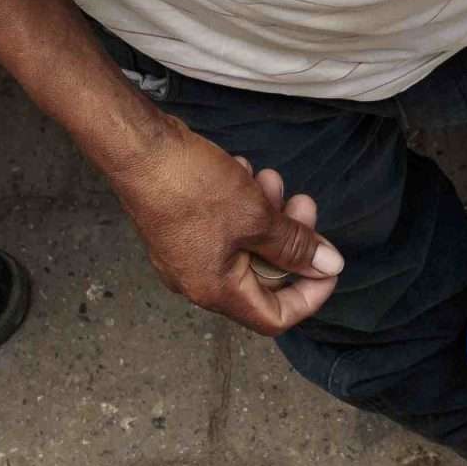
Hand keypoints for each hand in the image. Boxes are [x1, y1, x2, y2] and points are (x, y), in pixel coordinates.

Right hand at [112, 125, 343, 337]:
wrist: (137, 147)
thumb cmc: (192, 186)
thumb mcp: (257, 216)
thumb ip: (295, 246)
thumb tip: (329, 265)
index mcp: (216, 291)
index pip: (275, 317)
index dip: (309, 295)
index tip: (327, 264)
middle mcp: (198, 281)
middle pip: (263, 276)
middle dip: (290, 241)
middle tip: (304, 204)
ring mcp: (186, 255)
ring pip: (245, 246)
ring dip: (267, 214)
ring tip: (271, 179)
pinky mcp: (180, 229)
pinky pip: (223, 228)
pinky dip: (241, 205)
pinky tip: (242, 171)